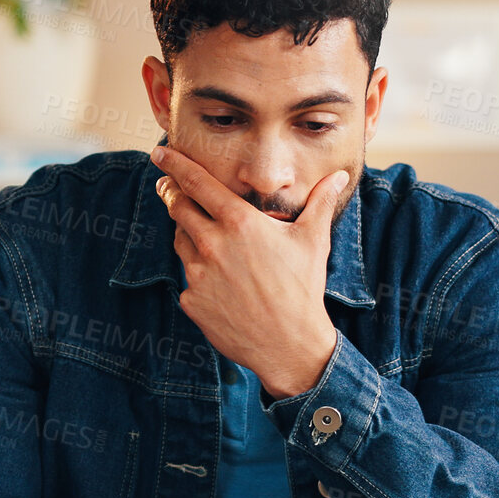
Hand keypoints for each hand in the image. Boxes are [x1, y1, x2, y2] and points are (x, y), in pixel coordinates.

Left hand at [152, 146, 352, 400]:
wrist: (289, 344)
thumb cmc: (303, 289)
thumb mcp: (314, 241)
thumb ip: (320, 203)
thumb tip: (338, 177)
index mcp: (239, 223)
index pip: (197, 183)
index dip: (175, 165)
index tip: (160, 153)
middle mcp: (212, 244)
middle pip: (178, 208)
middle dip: (173, 195)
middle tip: (172, 190)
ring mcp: (198, 274)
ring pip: (181, 242)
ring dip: (190, 236)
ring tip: (213, 244)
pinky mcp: (191, 301)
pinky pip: (188, 280)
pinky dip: (200, 277)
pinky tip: (223, 286)